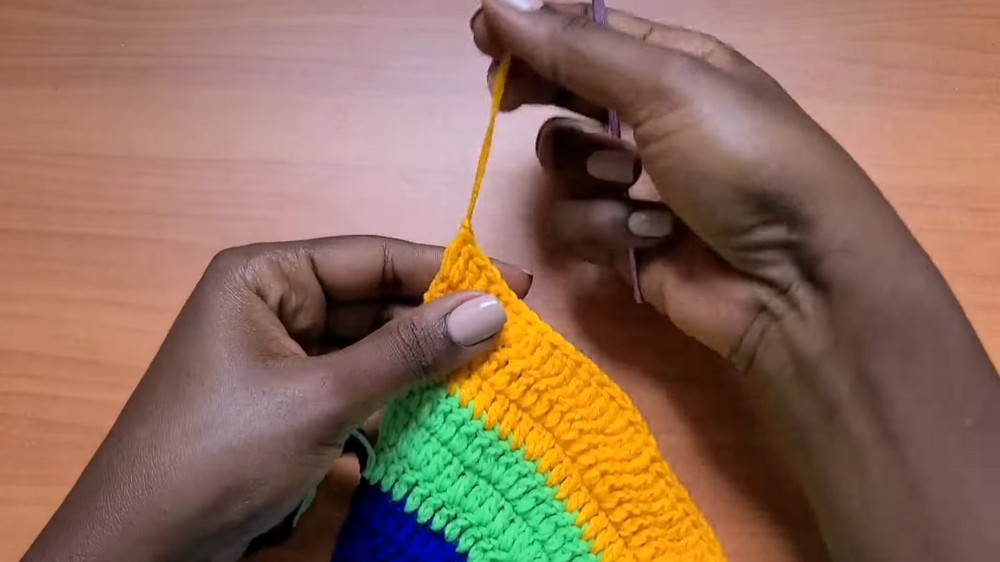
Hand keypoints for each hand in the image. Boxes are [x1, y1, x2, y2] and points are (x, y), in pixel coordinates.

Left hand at [22, 236, 530, 561]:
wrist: (143, 548)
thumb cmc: (218, 454)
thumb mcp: (321, 398)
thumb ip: (407, 352)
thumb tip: (492, 310)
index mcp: (265, 277)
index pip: (372, 258)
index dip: (446, 270)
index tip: (517, 285)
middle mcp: (272, 306)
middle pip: (373, 302)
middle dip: (436, 323)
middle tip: (513, 340)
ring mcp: (277, 358)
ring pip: (368, 348)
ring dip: (420, 365)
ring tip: (490, 376)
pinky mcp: (285, 405)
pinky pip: (353, 386)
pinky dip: (393, 398)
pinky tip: (440, 411)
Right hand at [473, 2, 998, 560]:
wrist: (796, 281)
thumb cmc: (743, 160)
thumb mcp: (667, 86)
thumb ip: (576, 49)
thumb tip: (494, 6)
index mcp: (673, 63)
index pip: (587, 32)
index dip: (533, 30)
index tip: (482, 37)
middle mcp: (652, 118)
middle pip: (565, 93)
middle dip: (542, 97)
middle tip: (511, 99)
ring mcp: (638, 184)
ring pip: (563, 166)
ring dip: (592, 176)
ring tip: (638, 186)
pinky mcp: (627, 243)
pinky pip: (578, 225)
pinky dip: (611, 231)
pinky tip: (656, 237)